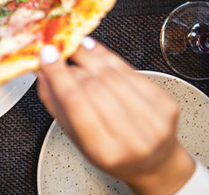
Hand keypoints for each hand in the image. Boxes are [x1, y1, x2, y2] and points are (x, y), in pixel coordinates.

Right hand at [36, 38, 195, 194]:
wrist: (153, 162)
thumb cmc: (112, 152)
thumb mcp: (77, 137)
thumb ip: (56, 104)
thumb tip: (42, 72)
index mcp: (105, 151)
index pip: (76, 103)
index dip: (59, 75)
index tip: (47, 56)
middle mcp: (132, 137)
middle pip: (94, 87)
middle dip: (73, 64)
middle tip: (60, 52)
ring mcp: (153, 119)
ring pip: (113, 75)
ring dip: (90, 56)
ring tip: (76, 47)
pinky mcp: (166, 103)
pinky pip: (132, 71)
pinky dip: (110, 57)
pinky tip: (97, 52)